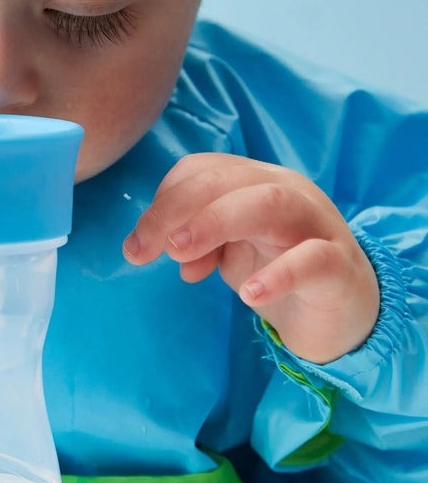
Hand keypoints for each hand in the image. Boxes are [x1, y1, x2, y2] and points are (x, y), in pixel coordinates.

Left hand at [122, 154, 379, 363]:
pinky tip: (249, 296)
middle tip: (142, 251)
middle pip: (226, 180)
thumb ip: (196, 243)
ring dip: (216, 222)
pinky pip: (313, 260)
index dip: (164, 201)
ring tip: (181, 255)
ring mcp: (317, 224)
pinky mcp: (339, 266)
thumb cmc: (277, 268)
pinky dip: (279, 274)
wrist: (341, 312)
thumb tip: (165, 249)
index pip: (202, 170)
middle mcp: (286, 191)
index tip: (140, 244)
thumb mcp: (228, 252)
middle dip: (174, 211)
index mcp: (254, 181)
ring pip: (270, 203)